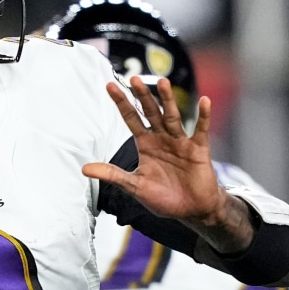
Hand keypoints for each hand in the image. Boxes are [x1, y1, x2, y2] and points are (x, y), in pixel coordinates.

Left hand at [83, 77, 252, 253]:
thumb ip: (112, 174)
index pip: (130, 118)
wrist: (191, 210)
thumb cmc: (164, 197)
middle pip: (150, 112)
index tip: (109, 86)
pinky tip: (204, 101)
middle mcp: (162, 138)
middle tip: (134, 79)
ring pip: (172, 116)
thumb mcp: (134, 185)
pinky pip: (200, 130)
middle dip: (142, 96)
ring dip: (167, 100)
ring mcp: (180, 141)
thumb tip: (84, 168)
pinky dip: (203, 116)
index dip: (121, 103)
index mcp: (145, 144)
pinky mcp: (198, 149)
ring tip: (163, 82)